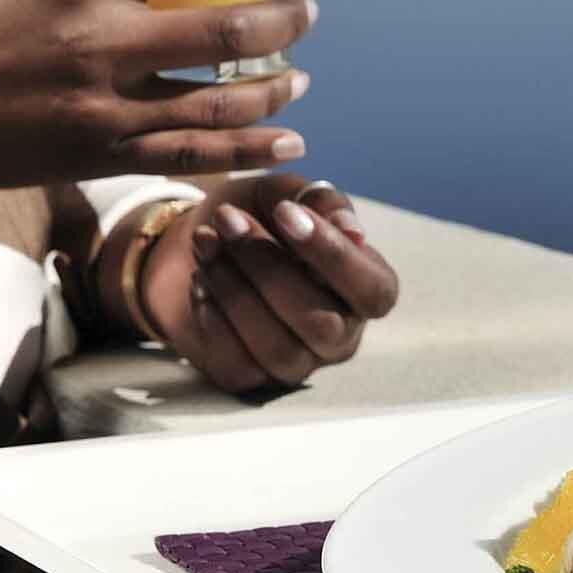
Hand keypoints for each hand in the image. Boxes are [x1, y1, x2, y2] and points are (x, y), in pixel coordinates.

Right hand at [0, 0, 315, 187]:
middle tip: (306, 12)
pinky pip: (195, 155)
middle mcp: (103, 39)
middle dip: (286, 20)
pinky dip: (251, 150)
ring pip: (225, 100)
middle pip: (231, 28)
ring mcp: (106, 105)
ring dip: (278, 88)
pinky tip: (289, 142)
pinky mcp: (103, 155)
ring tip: (300, 77)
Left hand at [140, 173, 399, 392]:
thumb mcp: (290, 194)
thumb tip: (352, 232)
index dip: (333, 256)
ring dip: (234, 289)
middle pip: (320, 323)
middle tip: (228, 220)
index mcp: (367, 290)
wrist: (199, 238)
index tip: (285, 212)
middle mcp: (341, 334)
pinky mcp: (250, 378)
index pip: (374, 291)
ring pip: (277, 348)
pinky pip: (236, 364)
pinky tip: (200, 280)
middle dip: (268, 267)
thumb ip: (323, 203)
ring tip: (205, 241)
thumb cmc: (259, 214)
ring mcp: (297, 362)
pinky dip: (212, 317)